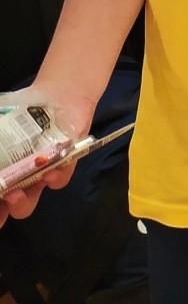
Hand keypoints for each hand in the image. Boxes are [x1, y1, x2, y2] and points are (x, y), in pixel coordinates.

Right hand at [0, 88, 93, 226]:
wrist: (55, 96)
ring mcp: (38, 176)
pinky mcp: (64, 165)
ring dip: (20, 203)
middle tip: (1, 200)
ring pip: (28, 202)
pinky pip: (58, 180)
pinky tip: (49, 172)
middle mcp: (15, 180)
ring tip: (16, 194)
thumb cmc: (19, 110)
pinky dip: (53, 179)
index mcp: (1, 172)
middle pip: (4, 207)